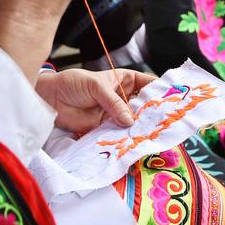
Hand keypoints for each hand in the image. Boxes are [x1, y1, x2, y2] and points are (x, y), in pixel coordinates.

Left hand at [35, 68, 155, 133]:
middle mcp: (123, 98)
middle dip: (154, 113)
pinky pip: (120, 134)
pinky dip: (127, 139)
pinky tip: (135, 144)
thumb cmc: (73, 83)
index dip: (160, 91)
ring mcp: (116, 114)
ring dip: (142, 128)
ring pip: (134, 122)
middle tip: (166, 123)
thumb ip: (113, 102)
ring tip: (154, 136)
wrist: (51, 99)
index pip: (147, 84)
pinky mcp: (107, 129)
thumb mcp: (95, 86)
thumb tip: (129, 120)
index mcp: (124, 80)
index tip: (173, 100)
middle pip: (144, 106)